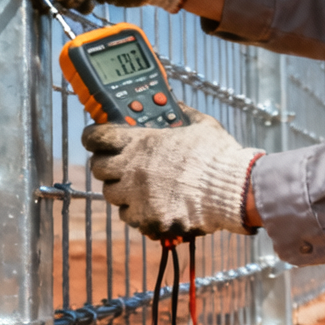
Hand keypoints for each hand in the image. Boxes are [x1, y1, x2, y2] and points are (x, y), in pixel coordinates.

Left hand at [82, 104, 261, 238]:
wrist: (231, 190)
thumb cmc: (218, 155)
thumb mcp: (201, 124)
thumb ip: (183, 114)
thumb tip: (177, 105)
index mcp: (141, 142)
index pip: (98, 136)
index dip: (92, 137)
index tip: (92, 138)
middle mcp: (132, 169)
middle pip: (99, 168)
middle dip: (105, 165)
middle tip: (116, 165)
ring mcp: (137, 196)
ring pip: (111, 195)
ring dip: (120, 190)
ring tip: (136, 188)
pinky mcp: (148, 219)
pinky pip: (129, 217)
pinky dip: (135, 212)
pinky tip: (149, 207)